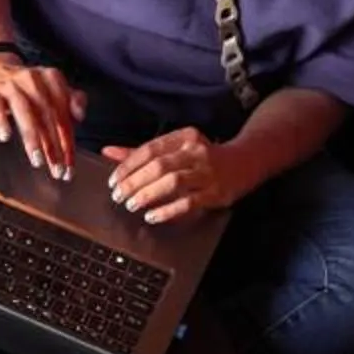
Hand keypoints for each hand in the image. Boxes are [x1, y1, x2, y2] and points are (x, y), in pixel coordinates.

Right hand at [0, 55, 87, 179]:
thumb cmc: (27, 88)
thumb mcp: (52, 89)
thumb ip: (72, 100)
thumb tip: (80, 115)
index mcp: (51, 79)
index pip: (64, 114)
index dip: (68, 141)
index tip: (70, 166)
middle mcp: (33, 80)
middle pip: (47, 116)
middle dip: (54, 146)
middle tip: (57, 169)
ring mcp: (11, 86)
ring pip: (24, 112)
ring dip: (32, 138)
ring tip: (38, 160)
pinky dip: (1, 121)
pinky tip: (6, 136)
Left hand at [102, 128, 258, 223]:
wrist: (245, 161)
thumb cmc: (203, 157)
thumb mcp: (174, 149)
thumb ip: (141, 153)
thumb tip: (107, 152)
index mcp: (183, 137)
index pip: (149, 149)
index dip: (128, 166)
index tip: (113, 181)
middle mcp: (195, 151)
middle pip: (159, 166)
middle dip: (134, 182)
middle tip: (119, 196)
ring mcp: (207, 172)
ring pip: (172, 182)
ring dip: (148, 195)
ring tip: (132, 206)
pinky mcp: (215, 192)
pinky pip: (188, 202)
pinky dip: (168, 211)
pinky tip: (153, 216)